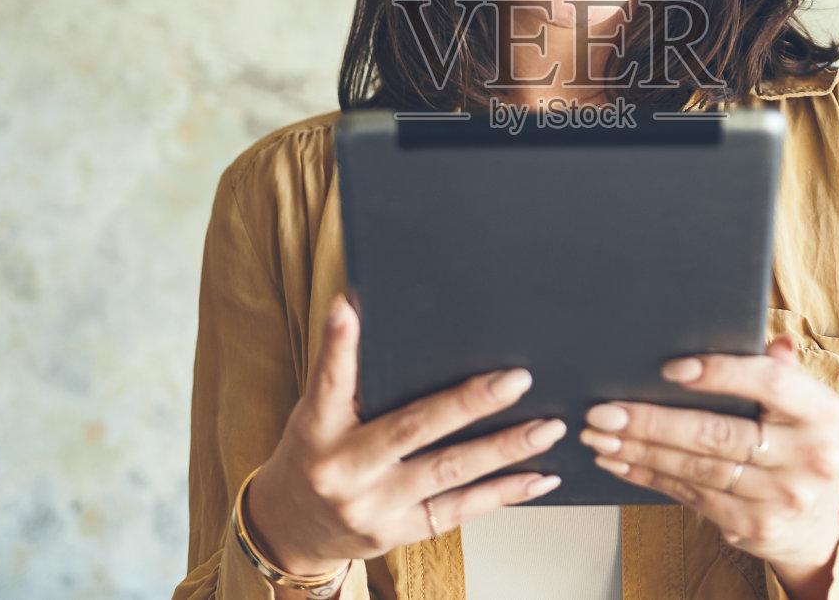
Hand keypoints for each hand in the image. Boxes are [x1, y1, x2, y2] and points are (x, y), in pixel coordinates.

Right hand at [245, 296, 565, 577]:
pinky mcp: (400, 532)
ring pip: (448, 473)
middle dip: (469, 404)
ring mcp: (375, 507)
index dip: (339, 346)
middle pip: (411, 430)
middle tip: (517, 379)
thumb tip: (354, 305)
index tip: (348, 309)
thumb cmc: (313, 455)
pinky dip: (503, 493)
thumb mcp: (314, 413)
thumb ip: (340, 372)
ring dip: (503, 449)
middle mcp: (345, 471)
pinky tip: (538, 476)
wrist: (292, 529)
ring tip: (546, 428)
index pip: (329, 382)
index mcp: (318, 430)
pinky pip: (460, 510)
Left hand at [579, 337, 838, 593]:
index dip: (719, 372)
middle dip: (652, 421)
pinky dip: (649, 477)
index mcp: (821, 411)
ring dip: (640, 451)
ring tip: (601, 437)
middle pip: (718, 433)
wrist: (817, 523)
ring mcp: (781, 496)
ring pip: (697, 469)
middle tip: (605, 411)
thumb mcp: (801, 406)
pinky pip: (691, 496)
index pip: (768, 382)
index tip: (669, 369)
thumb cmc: (796, 444)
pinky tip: (620, 463)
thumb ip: (781, 371)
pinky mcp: (753, 525)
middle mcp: (808, 456)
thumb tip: (772, 340)